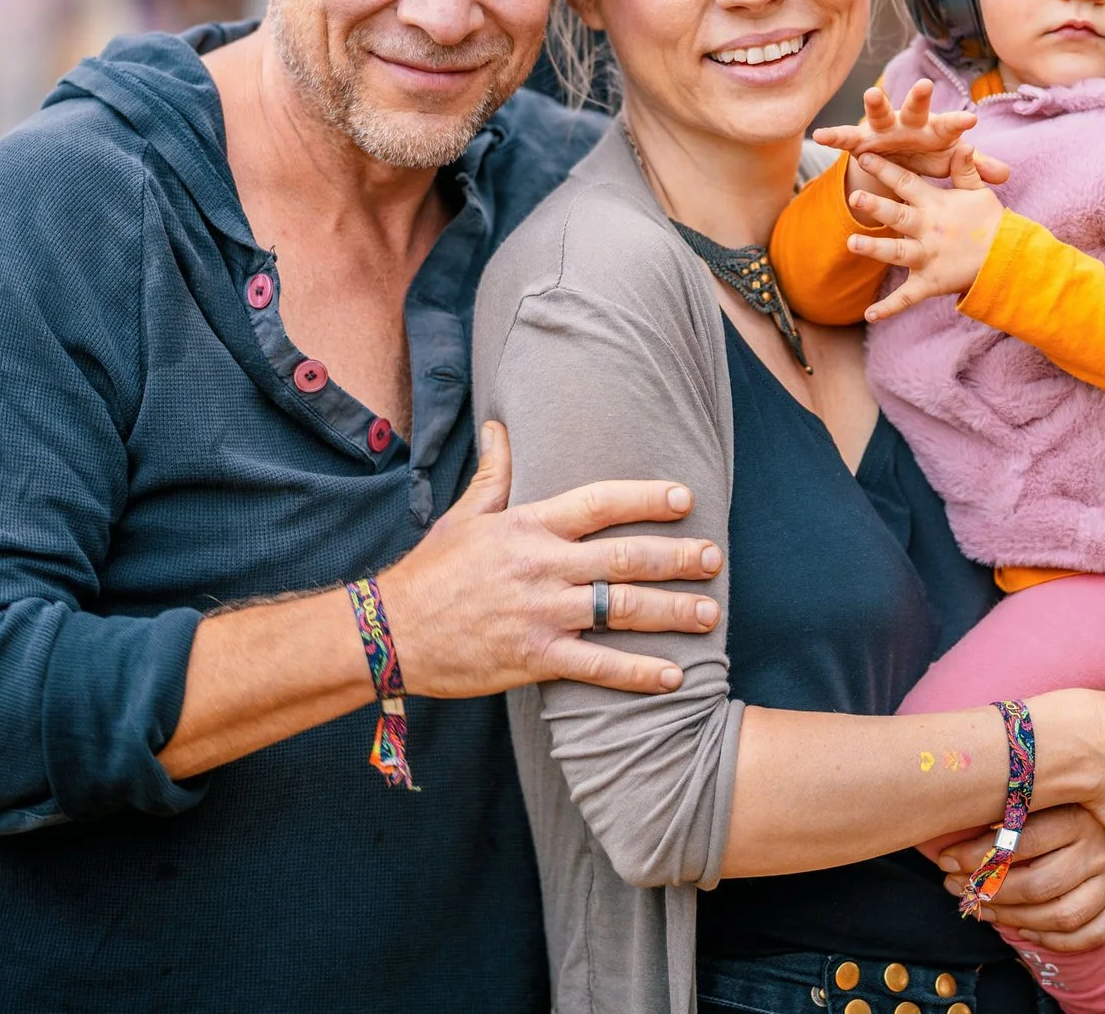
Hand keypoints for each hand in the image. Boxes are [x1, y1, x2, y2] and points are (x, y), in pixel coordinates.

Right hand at [378, 421, 721, 699]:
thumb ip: (494, 474)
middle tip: (715, 558)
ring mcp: (541, 613)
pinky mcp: (535, 658)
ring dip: (671, 613)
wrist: (389, 632)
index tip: (684, 498)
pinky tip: (673, 677)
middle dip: (677, 557)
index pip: (600, 503)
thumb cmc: (429, 572)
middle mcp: (542, 566)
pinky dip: (638, 673)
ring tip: (709, 614)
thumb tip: (500, 426)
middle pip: (624, 557)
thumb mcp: (463, 516)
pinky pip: (598, 666)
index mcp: (529, 527)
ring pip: (620, 610)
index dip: (646, 498)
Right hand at [812, 82, 1008, 202]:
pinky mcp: (861, 140)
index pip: (949, 126)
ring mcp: (883, 129)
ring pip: (880, 114)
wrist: (897, 159)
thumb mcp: (949, 163)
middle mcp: (909, 123)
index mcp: (934, 130)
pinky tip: (819, 135)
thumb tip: (1006, 174)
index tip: (972, 119)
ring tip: (871, 93)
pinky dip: (834, 136)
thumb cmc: (929, 155)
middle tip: (925, 86)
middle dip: (918, 98)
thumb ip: (974, 167)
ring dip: (876, 105)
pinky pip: (846, 138)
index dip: (959, 123)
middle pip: (915, 109)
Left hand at [842, 151, 1007, 322]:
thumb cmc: (988, 221)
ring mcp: (927, 257)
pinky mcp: (929, 283)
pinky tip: (869, 315)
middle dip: (877, 206)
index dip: (885, 168)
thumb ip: (964, 170)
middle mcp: (928, 229)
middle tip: (855, 196)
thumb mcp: (978, 191)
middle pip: (898, 216)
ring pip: (897, 253)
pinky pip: (907, 297)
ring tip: (851, 243)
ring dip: (874, 249)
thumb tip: (962, 144)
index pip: (906, 182)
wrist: (1006, 258)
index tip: (862, 155)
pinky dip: (889, 307)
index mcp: (935, 204)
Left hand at [932, 805, 1104, 950]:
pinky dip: (1053, 939)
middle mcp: (1103, 848)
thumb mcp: (1052, 788)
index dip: (977, 856)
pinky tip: (1024, 929)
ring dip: (1012, 918)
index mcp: (1081, 814)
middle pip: (1037, 885)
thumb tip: (958, 812)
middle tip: (956, 887)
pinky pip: (1089, 935)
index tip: (945, 859)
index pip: (1021, 843)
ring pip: (1060, 915)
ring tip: (981, 908)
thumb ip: (1016, 802)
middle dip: (989, 892)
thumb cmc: (1079, 794)